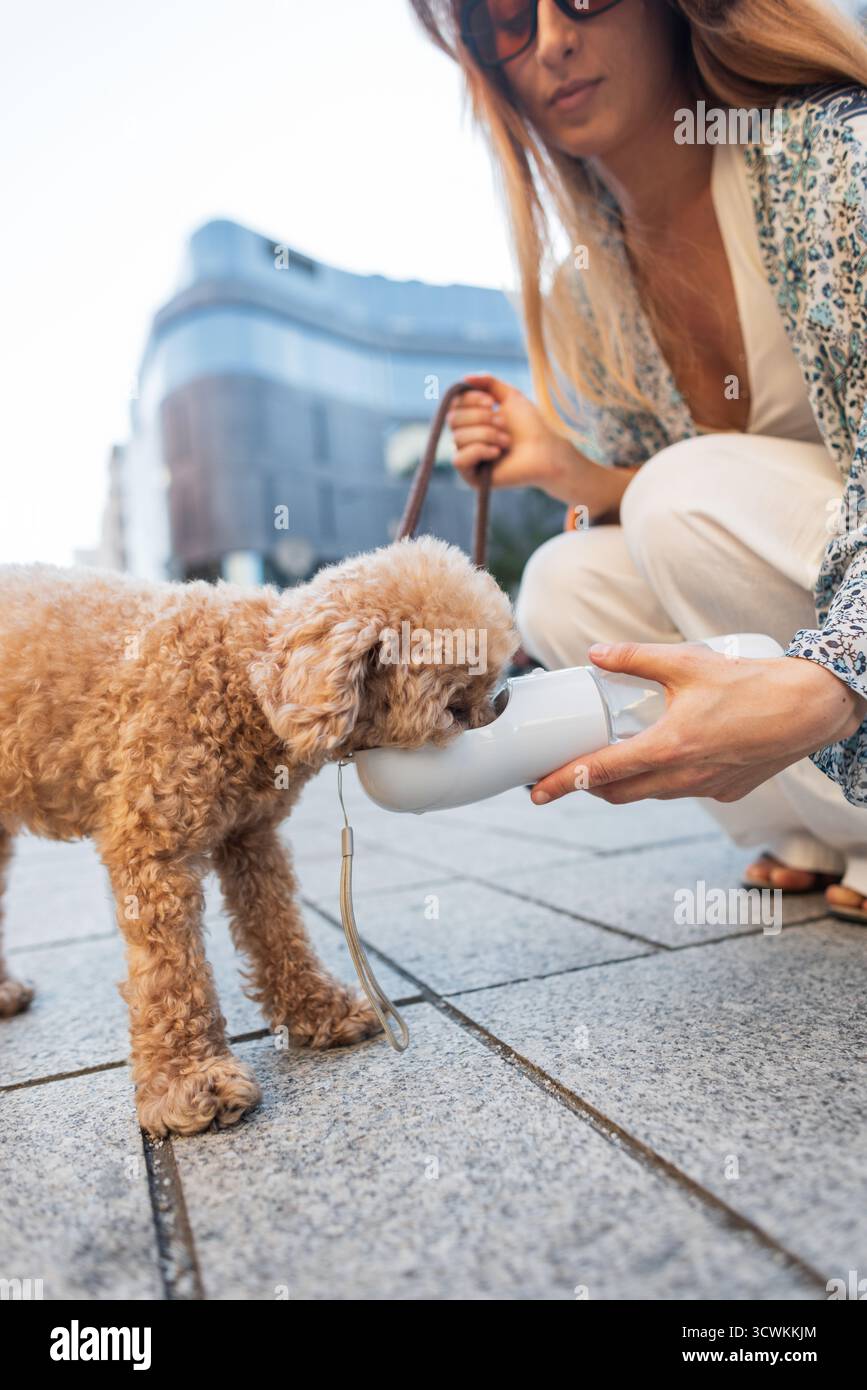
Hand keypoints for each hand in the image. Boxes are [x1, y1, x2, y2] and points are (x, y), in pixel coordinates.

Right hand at [446, 372, 621, 513]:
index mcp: (472, 419)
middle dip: (482, 418)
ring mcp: (467, 457)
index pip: (454, 404)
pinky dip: (479, 451)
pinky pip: (459, 459)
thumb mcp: (510, 396)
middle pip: (453, 419)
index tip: (492, 402)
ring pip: (458, 438)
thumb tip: (464, 377)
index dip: (470, 400)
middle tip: (504, 425)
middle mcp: (466, 437)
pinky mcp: (470, 476)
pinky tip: (497, 453)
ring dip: (487, 435)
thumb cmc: (532, 426)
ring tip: (507, 441)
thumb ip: (488, 382)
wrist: (546, 452)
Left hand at [530, 640, 866, 805]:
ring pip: (650, 794)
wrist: (811, 709)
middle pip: (618, 794)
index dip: (562, 783)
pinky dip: (663, 779)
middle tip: (563, 777)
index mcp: (667, 748)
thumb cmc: (752, 684)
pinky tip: (664, 758)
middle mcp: (682, 777)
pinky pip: (682, 790)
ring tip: (606, 765)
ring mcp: (705, 788)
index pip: (599, 774)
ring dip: (625, 785)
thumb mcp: (688, 662)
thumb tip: (596, 653)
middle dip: (587, 788)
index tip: (536, 792)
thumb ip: (637, 658)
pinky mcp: (726, 790)